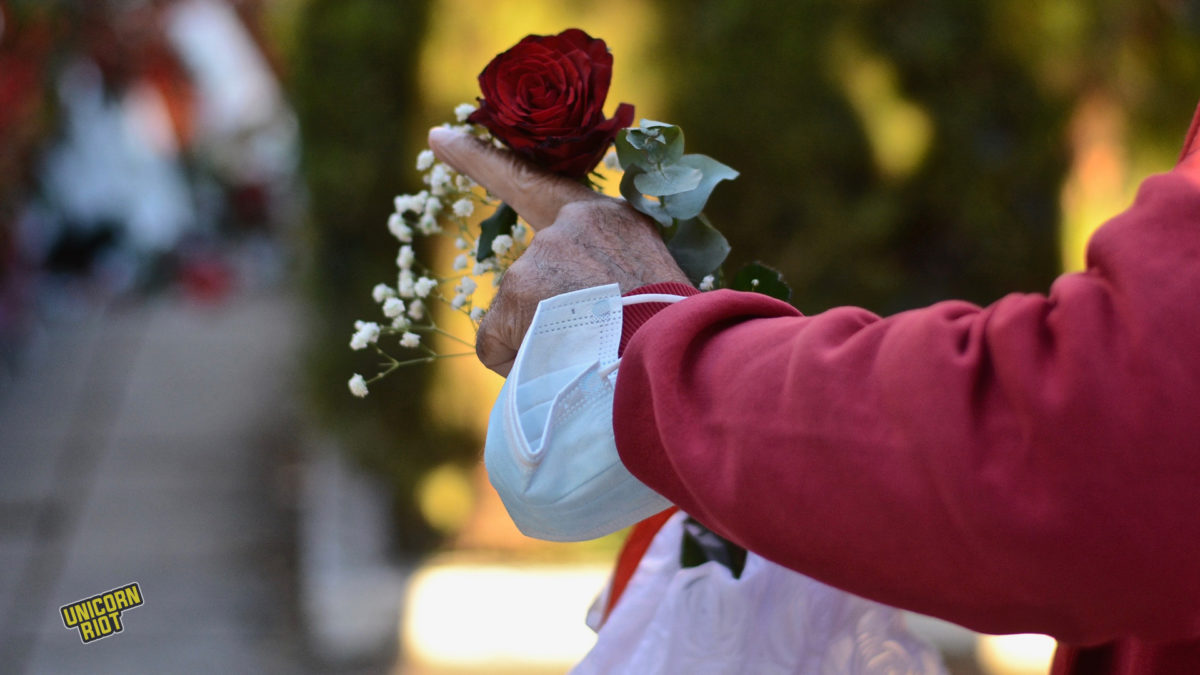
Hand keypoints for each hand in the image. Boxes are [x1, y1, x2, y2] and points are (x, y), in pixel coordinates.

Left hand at [428, 127, 689, 375]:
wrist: (672, 354)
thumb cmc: (670, 332)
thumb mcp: (650, 281)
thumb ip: (604, 274)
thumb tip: (571, 309)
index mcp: (608, 219)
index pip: (538, 182)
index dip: (482, 159)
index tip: (439, 136)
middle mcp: (568, 227)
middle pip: (534, 274)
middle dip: (548, 312)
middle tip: (592, 340)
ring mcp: (538, 259)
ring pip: (521, 312)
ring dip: (546, 340)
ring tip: (593, 357)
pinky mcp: (516, 295)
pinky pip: (498, 344)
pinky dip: (517, 364)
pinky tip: (557, 372)